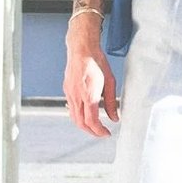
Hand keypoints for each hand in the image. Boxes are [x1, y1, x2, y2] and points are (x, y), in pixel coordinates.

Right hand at [63, 14, 119, 136]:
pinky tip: (86, 113)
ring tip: (95, 126)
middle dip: (91, 132)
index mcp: (88, 95)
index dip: (99, 131)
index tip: (107, 134)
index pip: (92, 121)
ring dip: (84, 125)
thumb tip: (115, 118)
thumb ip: (112, 102)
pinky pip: (71, 108)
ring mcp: (69, 93)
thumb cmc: (97, 62)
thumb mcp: (110, 82)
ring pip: (74, 117)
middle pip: (80, 123)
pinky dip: (78, 115)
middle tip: (101, 133)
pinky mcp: (67, 90)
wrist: (82, 49)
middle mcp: (76, 96)